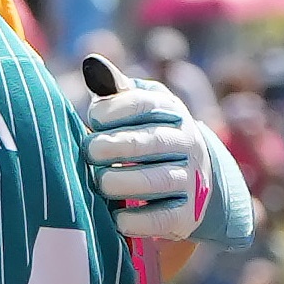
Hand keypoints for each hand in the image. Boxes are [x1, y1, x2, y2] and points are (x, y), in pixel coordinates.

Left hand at [78, 57, 233, 256]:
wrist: (194, 182)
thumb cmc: (148, 137)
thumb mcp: (139, 109)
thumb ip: (114, 89)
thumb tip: (91, 63)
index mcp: (172, 112)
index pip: (146, 104)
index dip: (116, 109)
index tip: (93, 117)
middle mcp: (186, 143)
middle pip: (151, 142)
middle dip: (116, 146)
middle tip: (89, 151)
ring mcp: (190, 180)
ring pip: (157, 180)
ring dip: (123, 182)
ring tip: (100, 182)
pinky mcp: (186, 215)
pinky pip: (163, 219)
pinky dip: (138, 220)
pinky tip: (117, 219)